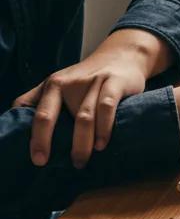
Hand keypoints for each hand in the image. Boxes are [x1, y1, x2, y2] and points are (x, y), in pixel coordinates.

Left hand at [14, 29, 171, 168]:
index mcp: (52, 85)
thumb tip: (19, 126)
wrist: (122, 55)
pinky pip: (106, 107)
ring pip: (82, 117)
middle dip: (45, 141)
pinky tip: (102, 144)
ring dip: (80, 143)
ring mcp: (91, 82)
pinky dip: (103, 128)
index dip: (33, 137)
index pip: (35, 112)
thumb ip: (42, 100)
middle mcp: (67, 82)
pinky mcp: (114, 82)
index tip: (37, 159)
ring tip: (80, 161)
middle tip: (47, 163)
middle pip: (50, 115)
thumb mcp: (62, 84)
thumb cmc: (89, 78)